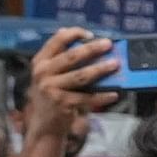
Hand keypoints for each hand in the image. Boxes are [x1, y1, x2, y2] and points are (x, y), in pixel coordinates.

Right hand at [20, 27, 119, 154]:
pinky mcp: (61, 103)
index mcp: (40, 61)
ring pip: (81, 76)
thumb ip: (64, 60)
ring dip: (100, 69)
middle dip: (92, 49)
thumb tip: (92, 44)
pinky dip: (103, 95)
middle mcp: (42, 73)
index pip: (55, 41)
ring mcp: (51, 88)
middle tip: (108, 44)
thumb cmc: (54, 94)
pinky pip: (88, 98)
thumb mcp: (52, 75)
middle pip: (71, 56)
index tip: (90, 33)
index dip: (73, 34)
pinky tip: (115, 93)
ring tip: (116, 65)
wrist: (45, 123)